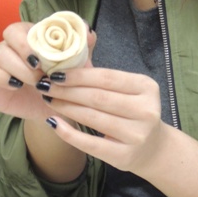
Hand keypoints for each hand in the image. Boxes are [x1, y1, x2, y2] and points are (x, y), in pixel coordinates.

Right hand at [0, 20, 95, 121]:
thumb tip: (88, 32)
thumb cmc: (68, 78)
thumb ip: (84, 45)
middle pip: (0, 49)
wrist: (61, 105)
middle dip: (18, 65)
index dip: (24, 45)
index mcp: (26, 38)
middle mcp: (7, 52)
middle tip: (38, 80)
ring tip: (15, 86)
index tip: (41, 63)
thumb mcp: (81, 63)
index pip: (14, 30)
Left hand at [37, 67, 166, 175]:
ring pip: (93, 117)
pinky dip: (69, 133)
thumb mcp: (128, 88)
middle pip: (98, 97)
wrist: (153, 148)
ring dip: (66, 107)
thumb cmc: (133, 111)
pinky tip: (54, 123)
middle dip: (67, 90)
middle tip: (44, 85)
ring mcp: (137, 135)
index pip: (107, 78)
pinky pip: (91, 144)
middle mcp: (146, 110)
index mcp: (146, 87)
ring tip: (48, 99)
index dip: (78, 75)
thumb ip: (103, 72)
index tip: (54, 72)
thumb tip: (80, 40)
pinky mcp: (124, 156)